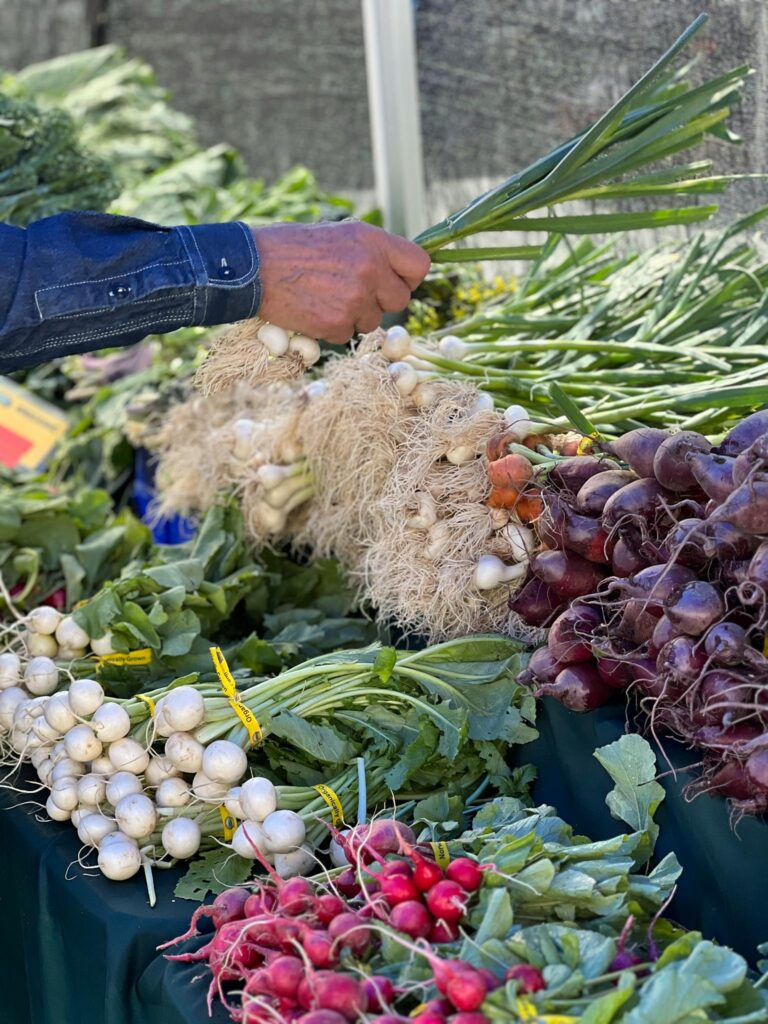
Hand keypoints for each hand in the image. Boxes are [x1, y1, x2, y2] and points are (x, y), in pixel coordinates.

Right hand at [251, 221, 430, 343]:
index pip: (419, 265)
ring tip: (326, 297)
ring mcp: (355, 299)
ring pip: (373, 321)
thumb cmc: (292, 248)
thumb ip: (371, 252)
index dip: (408, 277)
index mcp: (373, 241)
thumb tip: (396, 271)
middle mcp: (370, 269)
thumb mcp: (339, 235)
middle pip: (400, 300)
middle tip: (353, 293)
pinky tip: (313, 310)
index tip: (395, 281)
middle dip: (380, 301)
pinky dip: (333, 328)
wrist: (254, 268)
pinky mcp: (337, 324)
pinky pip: (348, 334)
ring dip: (355, 316)